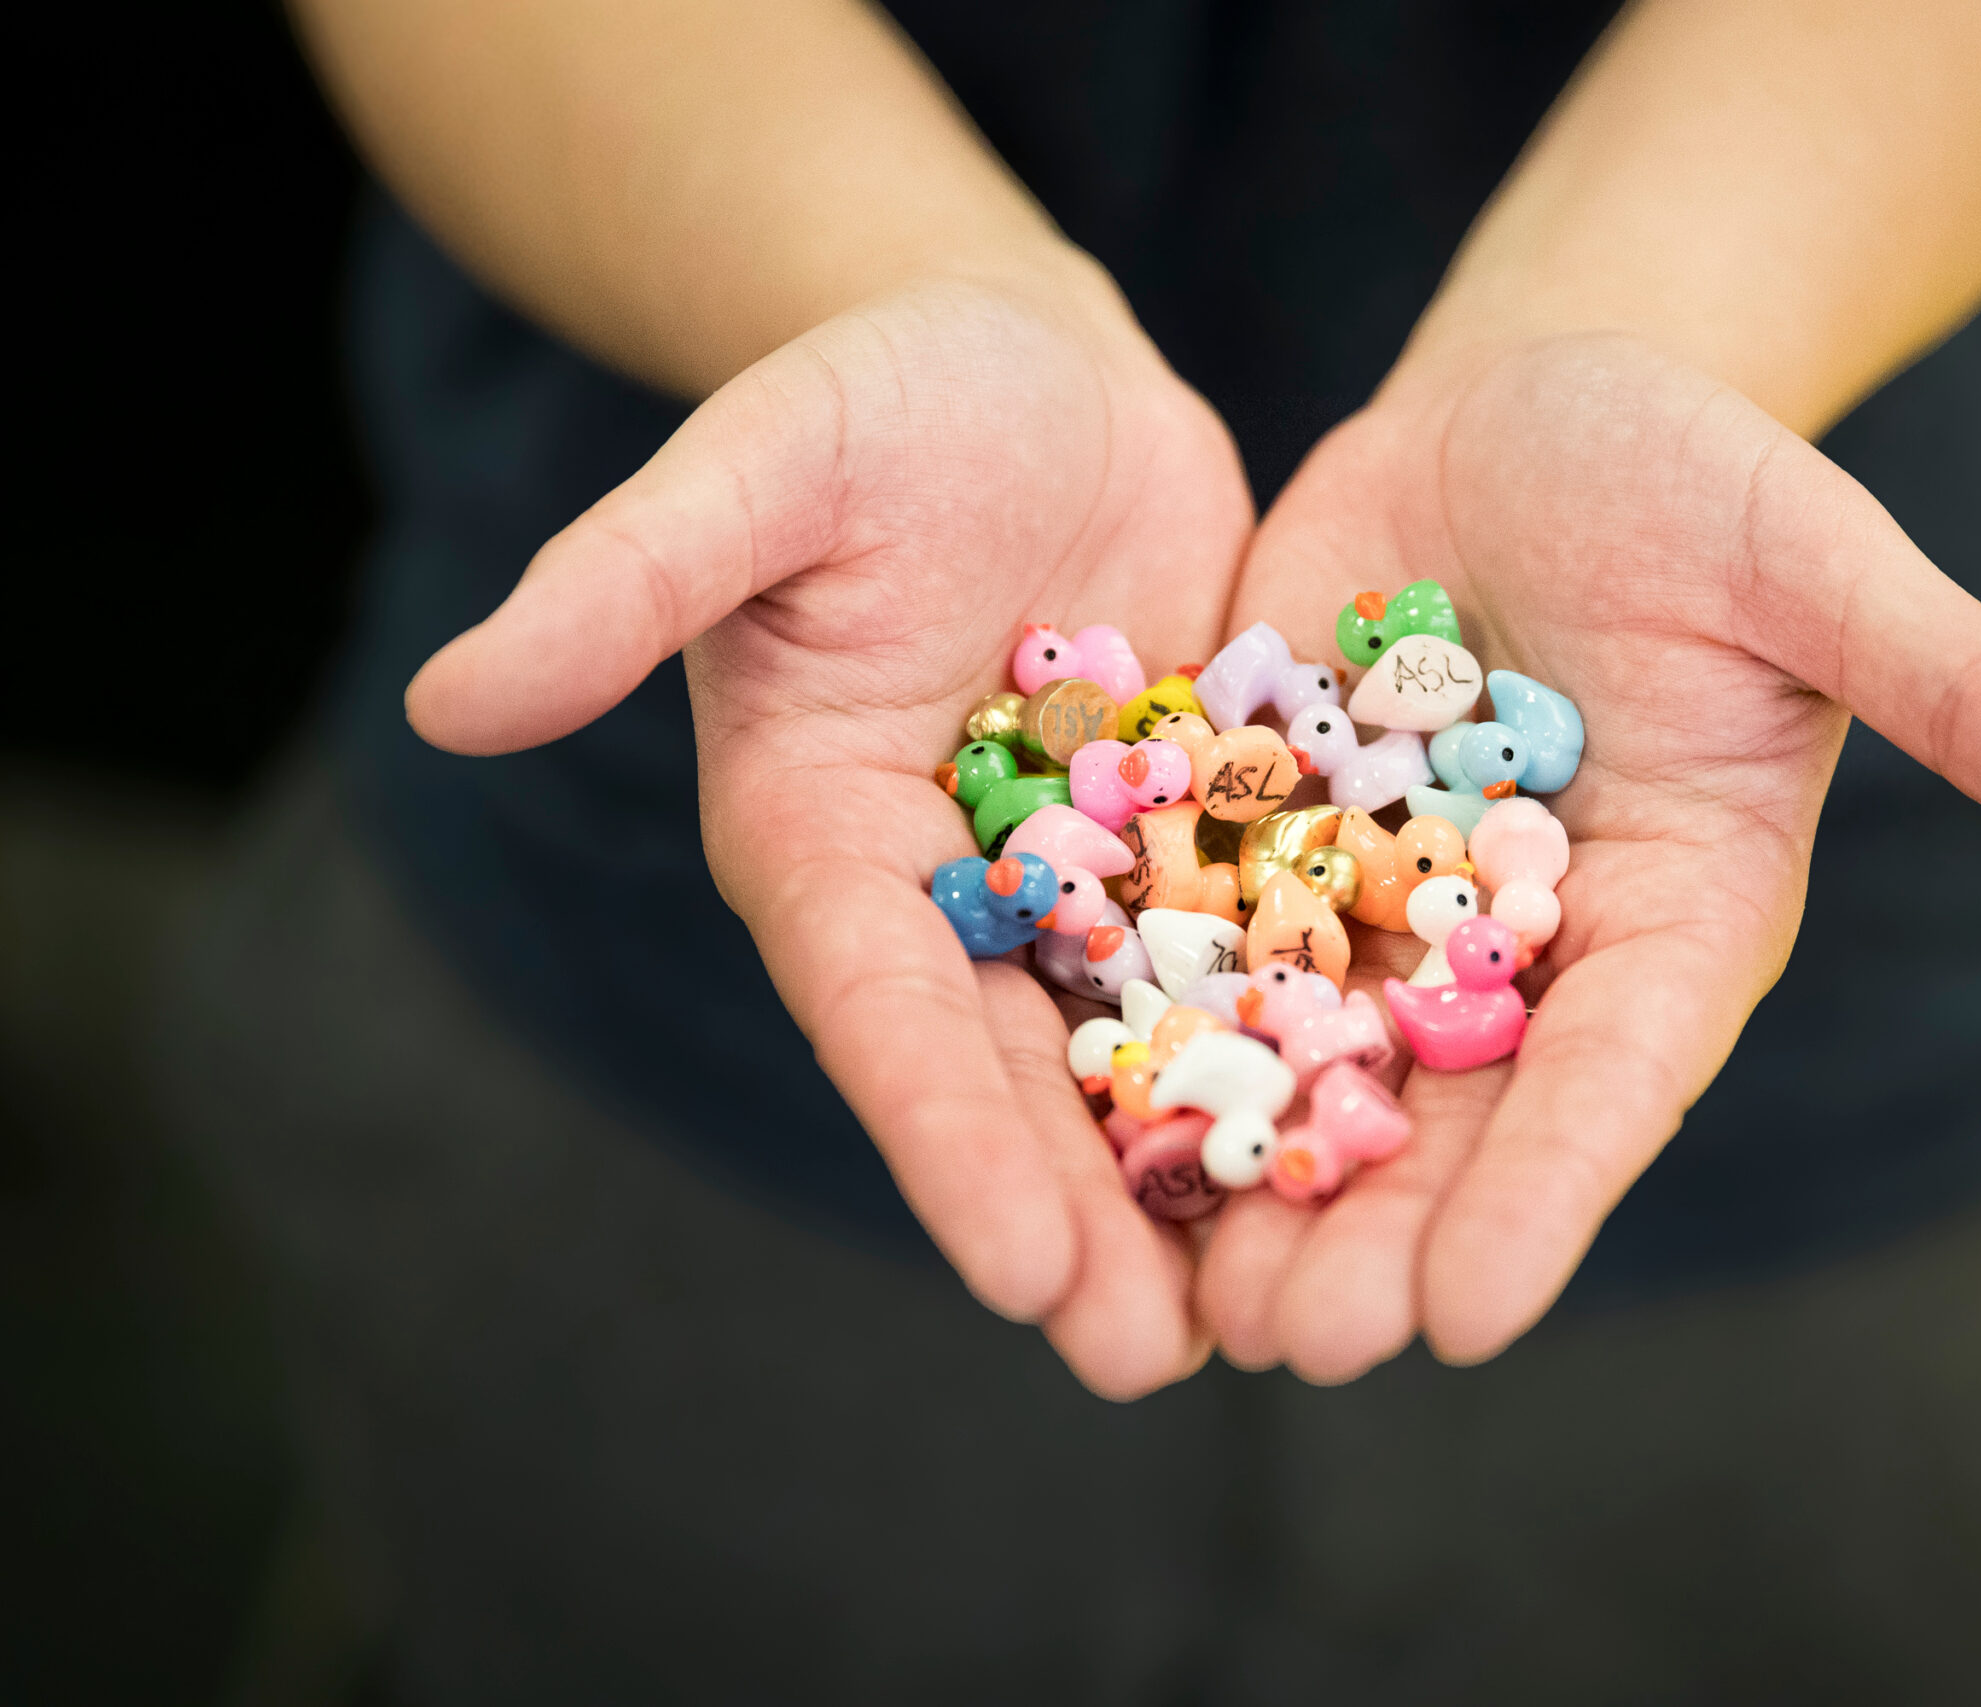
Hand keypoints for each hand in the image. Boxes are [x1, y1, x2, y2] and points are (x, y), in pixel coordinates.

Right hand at [406, 272, 1254, 1397]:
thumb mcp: (755, 468)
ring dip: (1199, 1173)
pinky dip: (1304, 1042)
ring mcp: (1081, 873)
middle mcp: (950, 890)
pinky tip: (1381, 1142)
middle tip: (1147, 1361)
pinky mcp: (1198, 831)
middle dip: (1078, 1213)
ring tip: (1276, 1317)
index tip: (1017, 1273)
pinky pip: (1257, 946)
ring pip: (1139, 1041)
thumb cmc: (871, 395)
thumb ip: (620, 585)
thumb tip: (441, 702)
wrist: (1023, 365)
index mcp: (825, 839)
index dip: (942, 1140)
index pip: (880, 1010)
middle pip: (1012, 1069)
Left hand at [1198, 334, 1980, 1381]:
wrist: (1536, 402)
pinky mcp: (1267, 834)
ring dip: (1244, 1174)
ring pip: (1310, 1063)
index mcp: (1668, 918)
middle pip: (1448, 1113)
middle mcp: (1521, 945)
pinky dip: (1143, 1027)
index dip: (1547, 1192)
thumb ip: (1975, 692)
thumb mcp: (1828, 568)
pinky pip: (1199, 944)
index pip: (1612, 1079)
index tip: (1474, 1312)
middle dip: (1373, 1229)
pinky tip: (1064, 1107)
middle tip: (1291, 1344)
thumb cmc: (1706, 474)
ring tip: (1174, 1290)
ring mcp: (1383, 900)